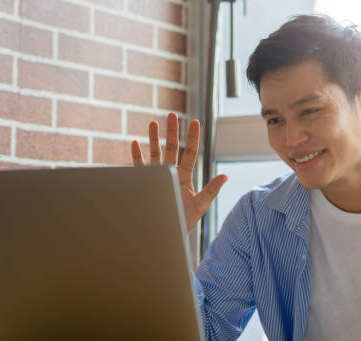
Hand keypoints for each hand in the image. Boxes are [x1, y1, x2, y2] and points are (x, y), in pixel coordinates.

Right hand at [130, 113, 227, 232]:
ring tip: (152, 123)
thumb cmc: (183, 222)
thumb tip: (225, 176)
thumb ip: (211, 190)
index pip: (190, 152)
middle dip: (172, 131)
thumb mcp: (200, 205)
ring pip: (155, 153)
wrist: (164, 234)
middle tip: (171, 114)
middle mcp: (171, 174)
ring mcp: (157, 178)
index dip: (192, 137)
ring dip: (153, 138)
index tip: (195, 121)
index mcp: (184, 176)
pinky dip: (137, 155)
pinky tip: (134, 143)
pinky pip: (139, 167)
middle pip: (172, 148)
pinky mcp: (144, 184)